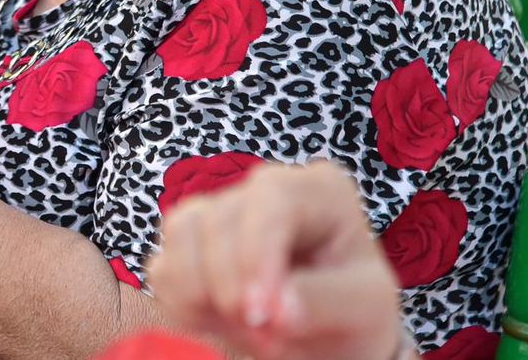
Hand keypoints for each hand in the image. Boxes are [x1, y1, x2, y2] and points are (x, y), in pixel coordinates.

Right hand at [147, 162, 407, 359]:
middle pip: (218, 219)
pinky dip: (185, 304)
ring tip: (248, 332)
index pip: (271, 202)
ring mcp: (223, 208)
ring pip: (181, 233)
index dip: (255, 257)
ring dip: (204, 296)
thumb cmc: (356, 310)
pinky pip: (163, 266)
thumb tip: (277, 308)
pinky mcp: (191, 240)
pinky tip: (222, 323)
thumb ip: (324, 302)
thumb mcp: (364, 308)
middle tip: (266, 339)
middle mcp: (266, 188)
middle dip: (231, 289)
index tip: (261, 315)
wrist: (331, 333)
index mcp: (319, 190)